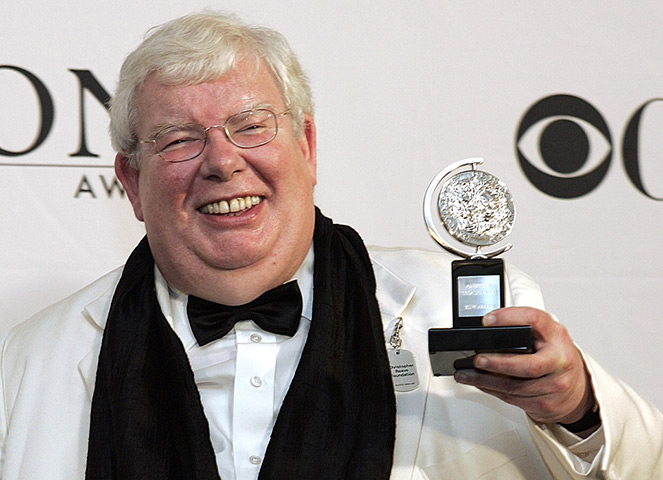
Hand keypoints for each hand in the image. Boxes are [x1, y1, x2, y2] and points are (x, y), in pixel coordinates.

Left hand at [454, 307, 594, 424]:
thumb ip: (524, 328)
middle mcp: (559, 360)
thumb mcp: (546, 335)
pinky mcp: (545, 404)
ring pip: (514, 386)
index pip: (535, 320)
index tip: (488, 320)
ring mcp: (554, 385)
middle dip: (497, 363)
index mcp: (556, 336)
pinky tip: (479, 384)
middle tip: (476, 359)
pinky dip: (492, 391)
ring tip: (466, 374)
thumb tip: (488, 327)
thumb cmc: (556, 357)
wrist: (577, 388)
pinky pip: (513, 399)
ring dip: (485, 381)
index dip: (510, 317)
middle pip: (527, 366)